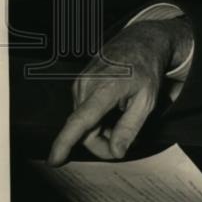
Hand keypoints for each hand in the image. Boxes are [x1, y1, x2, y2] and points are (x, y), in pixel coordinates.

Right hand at [47, 17, 192, 165]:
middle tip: (124, 143)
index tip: (54, 159)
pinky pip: (83, 111)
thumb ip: (130, 128)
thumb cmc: (146, 70)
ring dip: (100, 130)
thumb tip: (116, 152)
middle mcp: (86, 84)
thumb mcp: (147, 101)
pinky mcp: (78, 84)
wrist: (140, 42)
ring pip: (83, 123)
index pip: (80, 121)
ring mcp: (80, 83)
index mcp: (105, 88)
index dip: (65, 142)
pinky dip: (96, 119)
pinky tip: (113, 111)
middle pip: (84, 130)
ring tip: (122, 118)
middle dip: (102, 143)